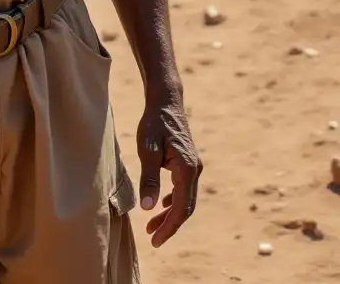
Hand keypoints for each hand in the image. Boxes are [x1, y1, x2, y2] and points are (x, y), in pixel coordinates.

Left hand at [137, 92, 201, 248]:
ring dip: (170, 214)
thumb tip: (148, 207)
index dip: (169, 226)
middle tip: (153, 238)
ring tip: (152, 226)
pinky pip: (184, 189)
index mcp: (187, 169)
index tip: (155, 240)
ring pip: (185, 199)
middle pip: (186, 207)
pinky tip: (162, 205)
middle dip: (170, 225)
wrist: (165, 101)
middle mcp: (195, 170)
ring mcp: (194, 166)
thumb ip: (149, 178)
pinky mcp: (188, 163)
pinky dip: (173, 201)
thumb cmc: (154, 122)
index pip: (181, 207)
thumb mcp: (147, 149)